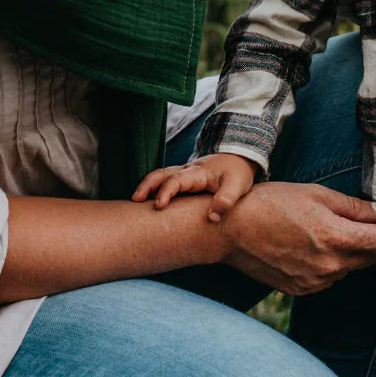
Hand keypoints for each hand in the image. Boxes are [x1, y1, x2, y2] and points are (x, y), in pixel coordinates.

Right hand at [133, 154, 257, 220]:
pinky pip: (166, 181)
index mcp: (198, 172)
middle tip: (135, 200)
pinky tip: (148, 202)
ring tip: (135, 202)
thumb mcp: (237, 185)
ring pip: (161, 176)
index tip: (158, 205)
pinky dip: (154, 188)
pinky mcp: (185, 180)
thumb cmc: (237, 172)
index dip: (166, 191)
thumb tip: (212, 218)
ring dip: (148, 186)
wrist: (240, 158)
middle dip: (148, 185)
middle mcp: (187, 171)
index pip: (177, 179)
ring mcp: (185, 174)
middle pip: (162, 174)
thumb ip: (226, 200)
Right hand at [218, 182, 375, 296]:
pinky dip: (326, 263)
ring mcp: (316, 282)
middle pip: (373, 257)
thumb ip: (354, 207)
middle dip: (369, 239)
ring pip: (349, 268)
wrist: (232, 230)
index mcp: (336, 238)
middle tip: (350, 219)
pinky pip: (328, 278)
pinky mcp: (302, 290)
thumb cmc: (273, 203)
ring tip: (318, 230)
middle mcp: (330, 267)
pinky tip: (305, 246)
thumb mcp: (316, 194)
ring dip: (346, 252)